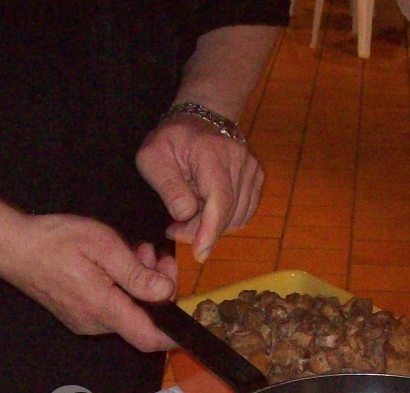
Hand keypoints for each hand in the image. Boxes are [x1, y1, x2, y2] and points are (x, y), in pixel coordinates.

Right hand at [0, 213, 176, 351]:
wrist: (13, 248)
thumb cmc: (54, 241)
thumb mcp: (103, 247)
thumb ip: (136, 274)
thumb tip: (165, 291)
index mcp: (103, 308)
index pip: (148, 338)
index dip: (174, 335)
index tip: (190, 319)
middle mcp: (94, 323)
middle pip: (142, 320)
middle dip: (158, 290)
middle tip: (158, 257)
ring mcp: (85, 321)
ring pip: (128, 312)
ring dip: (141, 285)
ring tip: (137, 253)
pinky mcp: (79, 315)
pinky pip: (112, 308)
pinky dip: (124, 288)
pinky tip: (118, 264)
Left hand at [136, 114, 263, 262]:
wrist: (200, 120)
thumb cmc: (171, 140)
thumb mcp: (153, 157)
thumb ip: (167, 186)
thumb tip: (184, 214)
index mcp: (211, 153)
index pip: (219, 198)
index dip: (210, 230)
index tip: (199, 254)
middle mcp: (239, 160)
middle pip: (226, 213)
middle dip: (199, 232)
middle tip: (173, 229)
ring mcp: (252, 170)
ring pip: (236, 218)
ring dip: (210, 227)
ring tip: (186, 217)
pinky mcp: (256, 179)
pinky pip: (243, 214)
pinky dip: (223, 221)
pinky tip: (204, 212)